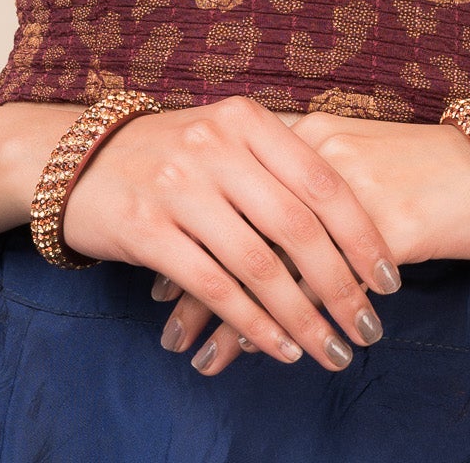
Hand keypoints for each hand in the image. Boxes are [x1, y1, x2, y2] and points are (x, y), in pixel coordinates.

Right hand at [59, 95, 401, 374]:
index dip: (361, 234)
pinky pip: (213, 287)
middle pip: (296, 227)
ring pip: (258, 265)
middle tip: (367, 328)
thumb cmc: (171, 152)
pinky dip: (252, 323)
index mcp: (245, 119)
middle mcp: (215, 146)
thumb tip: (357, 219)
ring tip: (331, 350)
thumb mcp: (226, 135)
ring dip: (302, 317)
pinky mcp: (148, 230)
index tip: (389, 279)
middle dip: (340, 286)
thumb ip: (279, 164)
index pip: (321, 181)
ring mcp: (179, 187)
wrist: (80, 159)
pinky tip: (278, 348)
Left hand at [150, 108, 469, 375]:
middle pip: (236, 226)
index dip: (192, 229)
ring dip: (223, 317)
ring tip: (193, 356)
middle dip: (193, 280)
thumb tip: (261, 220)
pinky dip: (272, 328)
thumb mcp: (359, 161)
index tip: (157, 267)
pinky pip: (311, 290)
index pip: (230, 188)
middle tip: (162, 322)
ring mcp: (347, 195)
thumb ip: (308, 183)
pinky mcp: (379, 233)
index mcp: (307, 135)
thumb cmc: (431, 172)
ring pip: (265, 261)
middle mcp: (316, 159)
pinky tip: (251, 359)